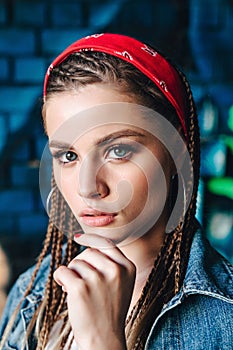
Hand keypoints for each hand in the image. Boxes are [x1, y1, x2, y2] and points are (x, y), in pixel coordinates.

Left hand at [53, 234, 135, 349]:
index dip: (91, 240)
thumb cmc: (109, 311)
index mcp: (127, 267)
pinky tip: (65, 289)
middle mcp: (115, 270)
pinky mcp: (80, 287)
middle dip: (80, 263)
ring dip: (71, 274)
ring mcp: (98, 278)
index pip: (107, 244)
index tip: (78, 238)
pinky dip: (60, 278)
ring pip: (75, 262)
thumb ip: (110, 264)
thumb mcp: (121, 284)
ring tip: (76, 290)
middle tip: (79, 279)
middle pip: (89, 252)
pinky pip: (62, 271)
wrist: (104, 339)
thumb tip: (86, 242)